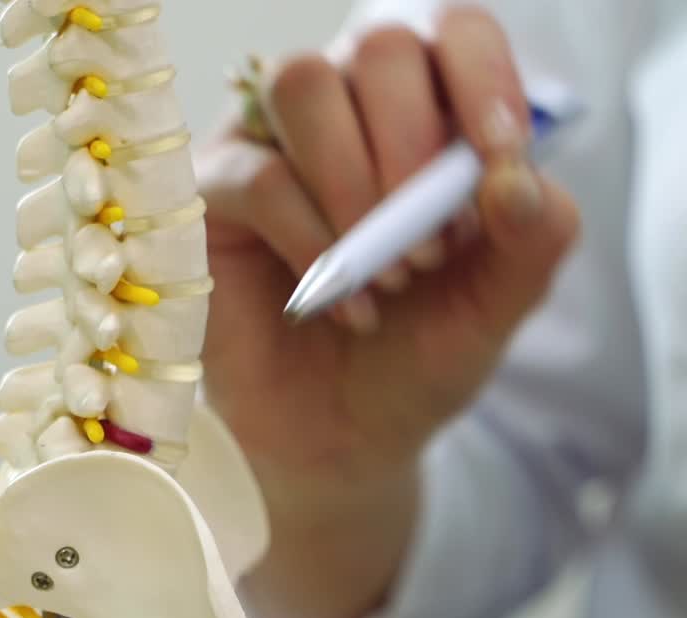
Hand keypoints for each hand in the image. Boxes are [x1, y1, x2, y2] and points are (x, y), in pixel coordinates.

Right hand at [194, 7, 580, 617]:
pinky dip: (310, 239)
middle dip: (413, 144)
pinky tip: (341, 305)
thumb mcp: (496, 307)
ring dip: (353, 178)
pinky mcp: (215, 202)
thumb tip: (512, 174)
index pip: (451, 33)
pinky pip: (258, 176)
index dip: (480, 78)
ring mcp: (271, 150)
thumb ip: (533, 237)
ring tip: (384, 274)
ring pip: (303, 83)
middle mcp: (346, 116)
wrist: (338, 444)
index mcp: (425, 118)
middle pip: (376, 46)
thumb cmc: (412, 364)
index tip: (497, 158)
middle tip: (428, 250)